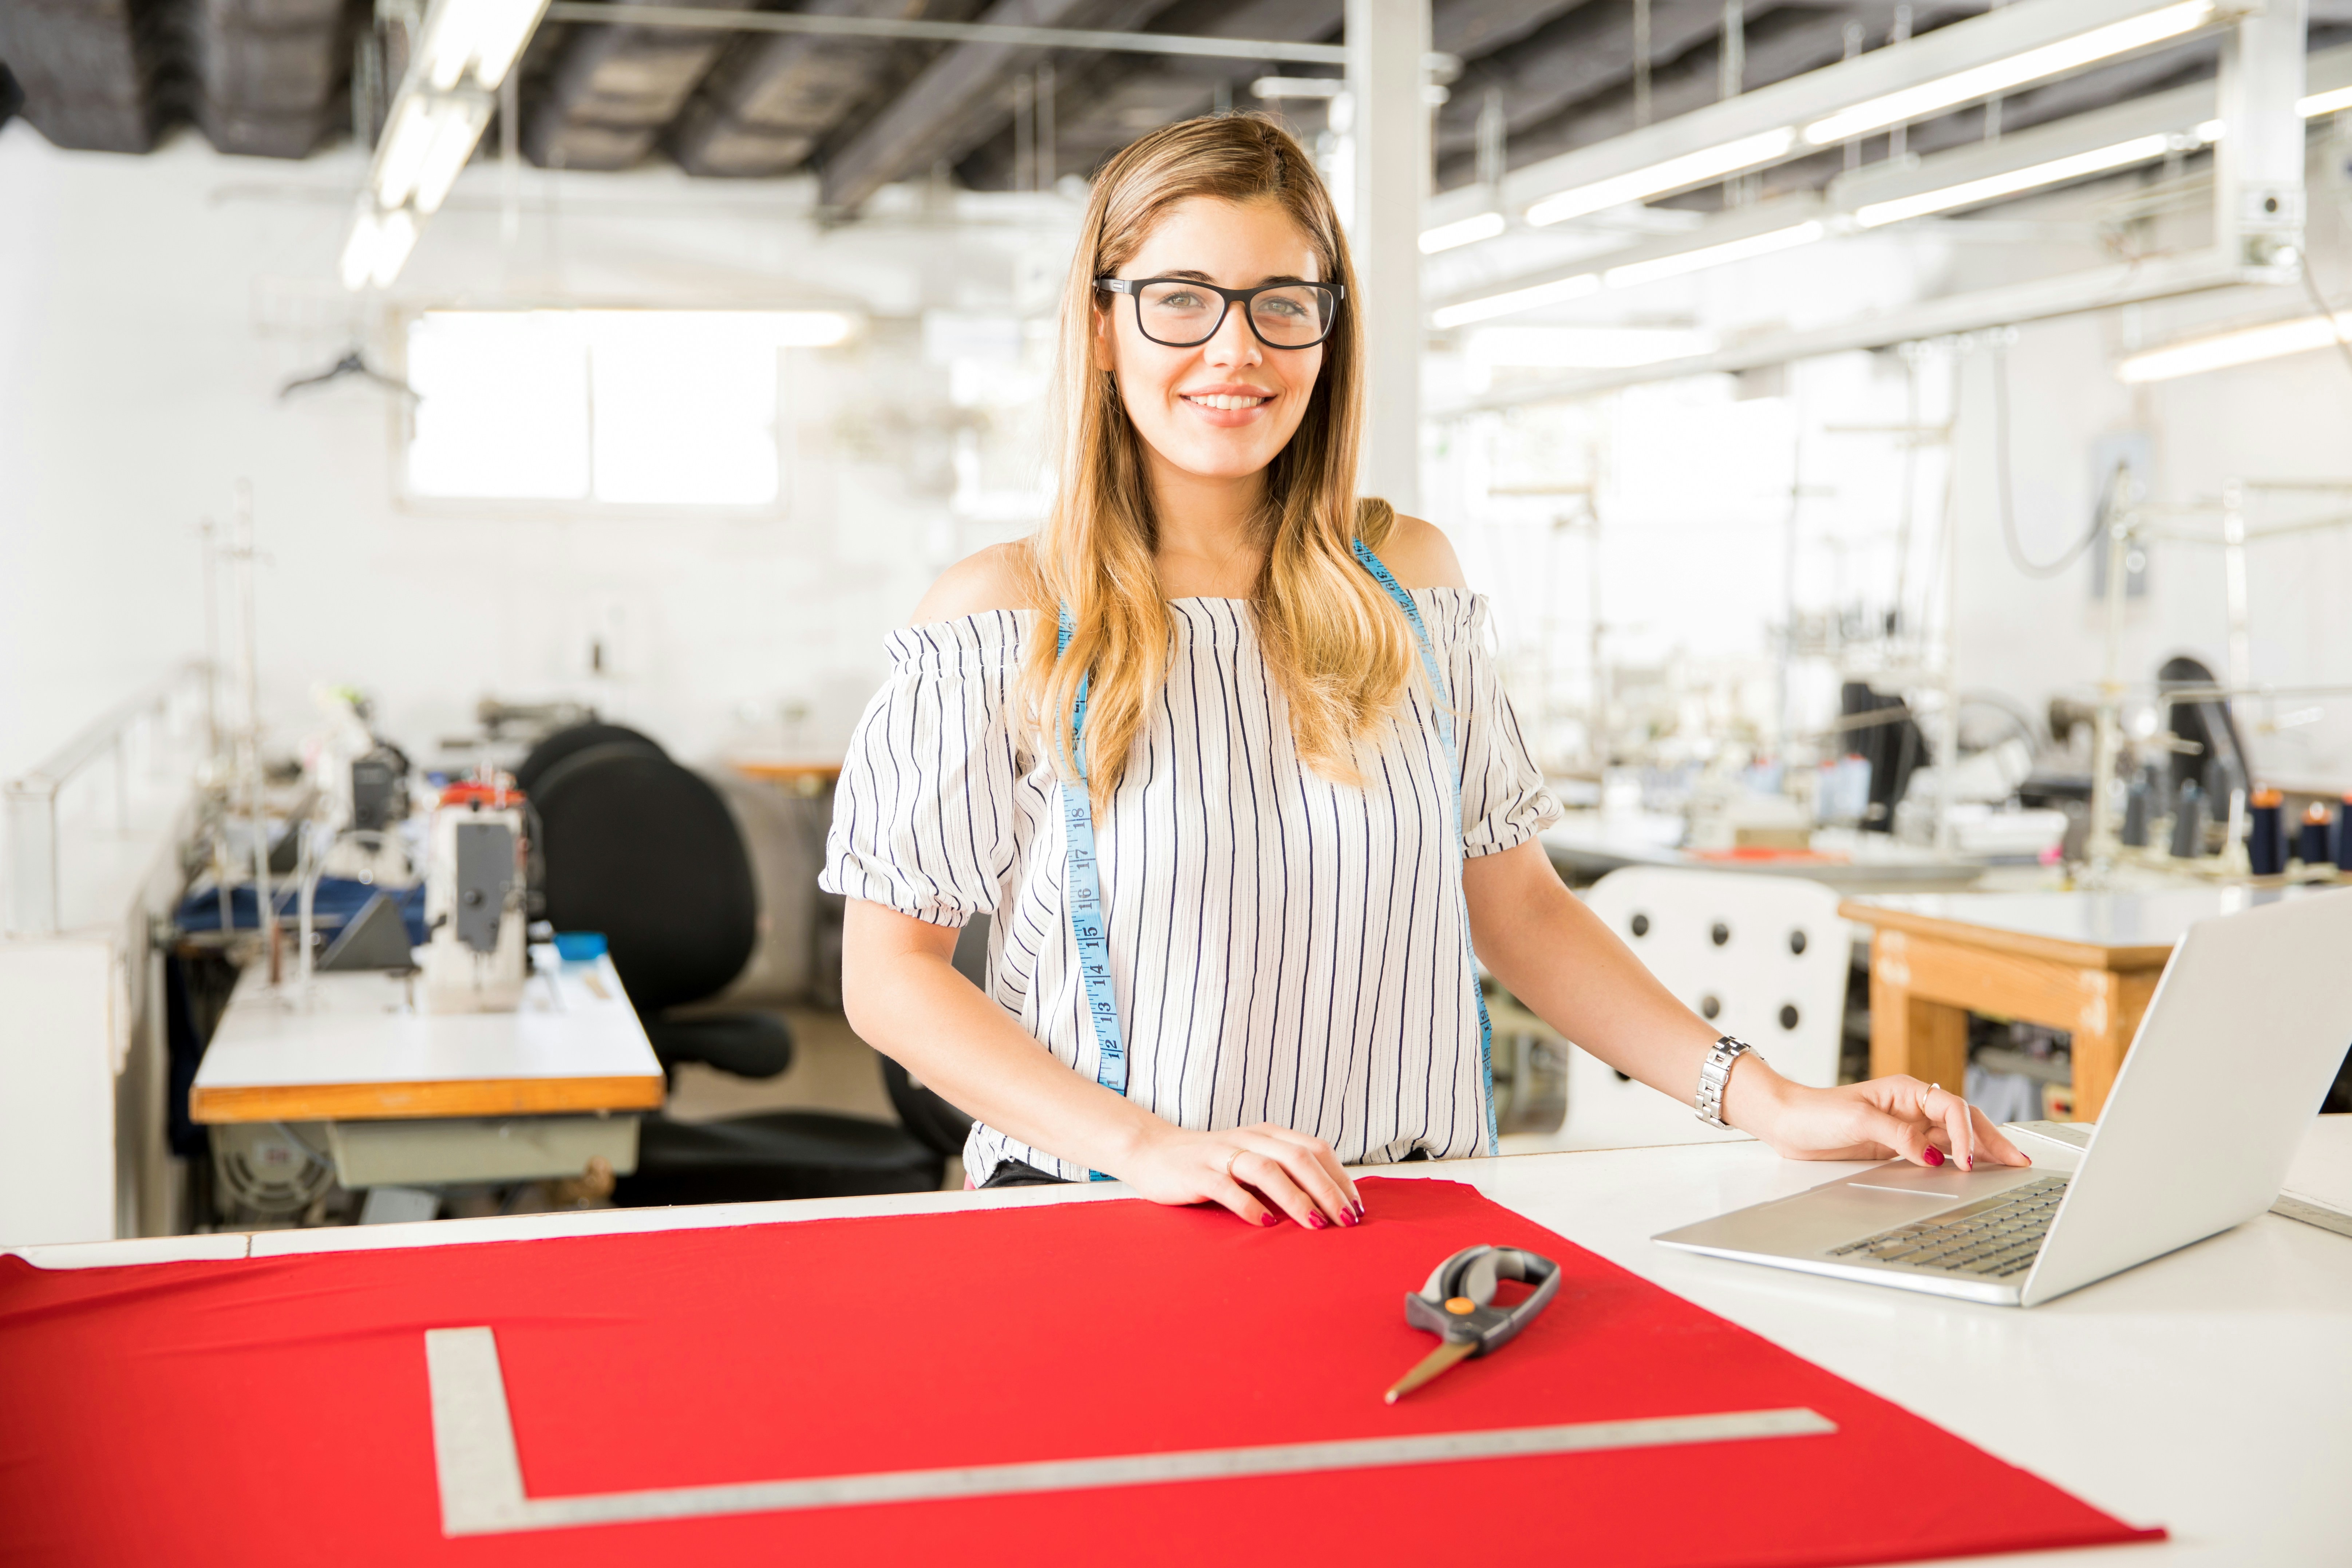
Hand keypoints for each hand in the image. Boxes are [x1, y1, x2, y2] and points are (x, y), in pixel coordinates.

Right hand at [1114, 1121, 1364, 1228]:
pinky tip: (1265, 1224)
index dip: (1340, 1178)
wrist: (1153, 1153)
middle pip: (1299, 1157)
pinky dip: (1249, 1205)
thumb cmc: (1212, 1165)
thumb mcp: (1253, 1162)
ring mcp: (1222, 1154)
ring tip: (1316, 1225)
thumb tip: (1330, 1205)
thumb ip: (1285, 1175)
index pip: (1316, 1149)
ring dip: (1296, 1198)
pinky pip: (1227, 1187)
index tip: (1357, 1210)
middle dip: (1327, 1190)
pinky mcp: (1197, 1173)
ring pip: (1267, 1169)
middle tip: (1346, 1221)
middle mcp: (1249, 1139)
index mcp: (1268, 1134)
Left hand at [1732, 1067, 2032, 1171]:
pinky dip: (1956, 1162)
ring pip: (1954, 1139)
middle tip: (2018, 1161)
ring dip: (1980, 1151)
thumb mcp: (1858, 1120)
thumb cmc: (1816, 1113)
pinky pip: (1936, 1153)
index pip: (1951, 1108)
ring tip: (2008, 1168)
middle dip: (1992, 1140)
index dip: (1965, 1134)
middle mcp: (1912, 1107)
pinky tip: (1971, 1171)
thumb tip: (1932, 1155)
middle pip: (1963, 1121)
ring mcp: (1907, 1128)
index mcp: (1907, 1091)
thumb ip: (1898, 1136)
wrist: (1788, 1123)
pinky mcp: (1898, 1146)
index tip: (1967, 1161)